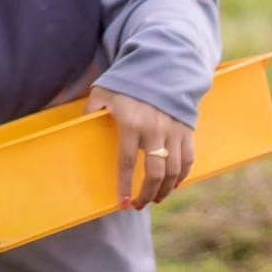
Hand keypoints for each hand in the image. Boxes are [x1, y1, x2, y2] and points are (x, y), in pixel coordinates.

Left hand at [84, 86, 193, 210]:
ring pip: (174, 171)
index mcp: (131, 123)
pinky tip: (173, 184)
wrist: (162, 67)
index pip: (127, 162)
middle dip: (147, 194)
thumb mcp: (103, 91)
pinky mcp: (186, 130)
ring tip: (155, 199)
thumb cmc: (127, 81)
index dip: (125, 185)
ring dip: (166, 189)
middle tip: (138, 204)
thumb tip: (83, 126)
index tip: (122, 203)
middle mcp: (155, 130)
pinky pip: (188, 160)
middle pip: (156, 173)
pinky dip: (182, 175)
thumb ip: (92, 110)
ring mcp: (173, 131)